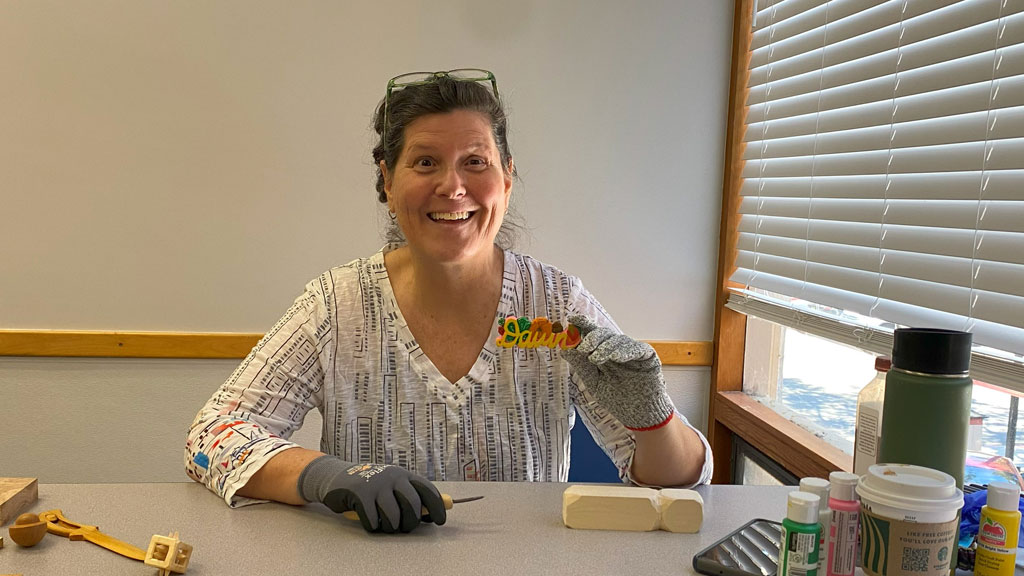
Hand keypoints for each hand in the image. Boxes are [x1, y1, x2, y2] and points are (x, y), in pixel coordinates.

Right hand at [298, 455, 446, 532]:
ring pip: (393, 517)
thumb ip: (409, 496)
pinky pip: (373, 520)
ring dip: (389, 527)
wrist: (336, 477)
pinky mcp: (360, 494)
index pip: (427, 490)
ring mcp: (376, 484)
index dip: (436, 507)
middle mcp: (392, 477)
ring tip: (383, 524)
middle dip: (410, 523)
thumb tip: (430, 514)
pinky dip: (372, 525)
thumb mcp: (391, 486)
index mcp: (403, 475)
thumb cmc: (369, 486)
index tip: (439, 521)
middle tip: (403, 527)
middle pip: (412, 506)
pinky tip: (368, 519)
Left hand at [561, 315, 674, 430]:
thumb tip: (564, 350)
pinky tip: (615, 357)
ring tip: (595, 358)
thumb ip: (581, 366)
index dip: (583, 325)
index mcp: (604, 353)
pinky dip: (626, 351)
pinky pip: (638, 349)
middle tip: (583, 348)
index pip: (593, 335)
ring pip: (619, 340)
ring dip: (606, 347)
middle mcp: (618, 349)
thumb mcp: (594, 382)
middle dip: (592, 338)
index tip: (572, 320)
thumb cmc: (617, 399)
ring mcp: (634, 353)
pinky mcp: (648, 358)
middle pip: (605, 334)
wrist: (638, 416)